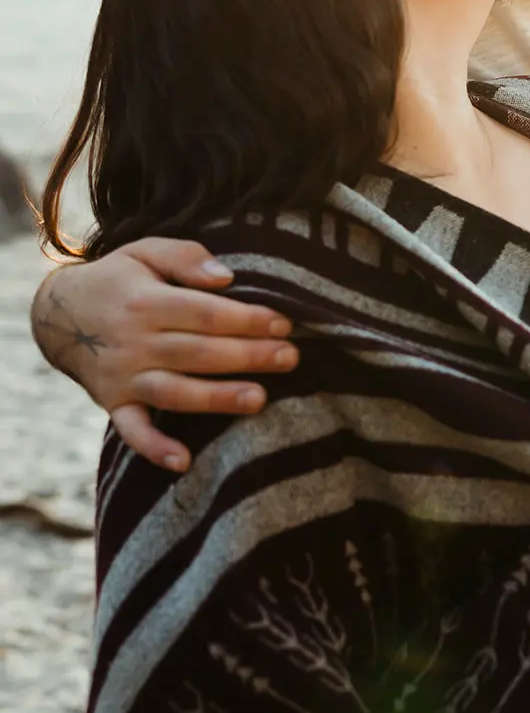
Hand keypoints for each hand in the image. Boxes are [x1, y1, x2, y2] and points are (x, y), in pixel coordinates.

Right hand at [32, 239, 299, 471]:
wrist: (57, 314)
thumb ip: (185, 256)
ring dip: (216, 398)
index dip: (246, 319)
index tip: (283, 324)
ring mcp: (123, 377)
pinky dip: (154, 448)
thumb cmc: (119, 280)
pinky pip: (132, 431)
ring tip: (259, 399)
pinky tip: (183, 461)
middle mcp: (133, 342)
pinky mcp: (113, 404)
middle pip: (198, 352)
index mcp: (145, 301)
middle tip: (290, 358)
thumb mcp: (144, 251)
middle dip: (247, 356)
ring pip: (175, 392)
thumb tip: (226, 277)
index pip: (205, 313)